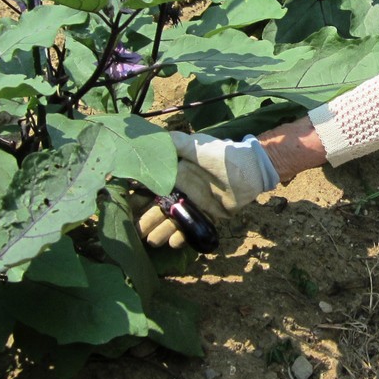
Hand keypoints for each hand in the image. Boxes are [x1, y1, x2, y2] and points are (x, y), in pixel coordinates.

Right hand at [137, 132, 278, 248]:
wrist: (251, 170)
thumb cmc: (223, 155)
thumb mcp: (196, 146)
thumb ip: (175, 143)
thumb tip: (148, 136)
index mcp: (175, 174)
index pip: (152, 188)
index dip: (139, 197)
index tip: (127, 206)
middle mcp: (181, 190)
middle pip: (159, 208)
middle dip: (147, 220)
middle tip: (136, 232)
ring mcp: (194, 204)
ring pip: (173, 220)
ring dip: (161, 231)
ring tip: (152, 241)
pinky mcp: (208, 215)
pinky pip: (192, 228)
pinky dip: (182, 236)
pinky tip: (173, 243)